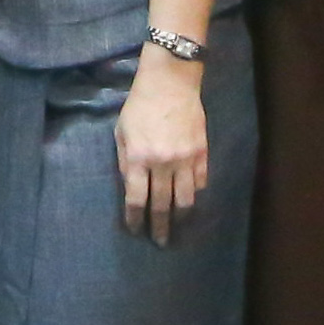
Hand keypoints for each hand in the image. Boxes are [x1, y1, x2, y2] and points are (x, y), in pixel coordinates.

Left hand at [115, 52, 208, 241]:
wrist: (171, 82)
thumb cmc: (140, 105)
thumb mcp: (121, 132)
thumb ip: (125, 162)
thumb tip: (132, 188)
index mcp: (138, 159)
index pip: (136, 200)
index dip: (135, 220)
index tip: (135, 231)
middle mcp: (162, 164)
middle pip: (161, 206)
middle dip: (159, 228)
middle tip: (160, 242)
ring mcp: (185, 159)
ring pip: (185, 200)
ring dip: (181, 218)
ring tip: (178, 228)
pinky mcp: (202, 153)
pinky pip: (200, 182)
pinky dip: (194, 194)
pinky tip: (189, 200)